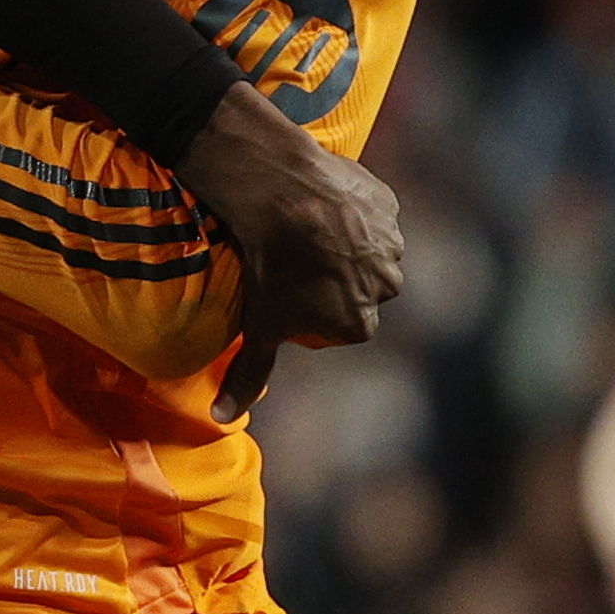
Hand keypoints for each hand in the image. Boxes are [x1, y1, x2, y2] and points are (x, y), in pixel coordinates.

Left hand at [172, 84, 404, 423]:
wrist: (282, 194)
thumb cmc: (270, 267)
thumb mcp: (259, 327)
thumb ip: (248, 375)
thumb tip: (221, 419)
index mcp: (361, 323)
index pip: (333, 325)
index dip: (307, 309)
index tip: (282, 292)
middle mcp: (387, 287)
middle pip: (354, 288)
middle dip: (329, 278)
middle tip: (289, 259)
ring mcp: (392, 244)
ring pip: (363, 249)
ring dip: (341, 243)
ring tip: (302, 230)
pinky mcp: (387, 205)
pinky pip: (368, 212)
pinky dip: (349, 210)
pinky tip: (318, 206)